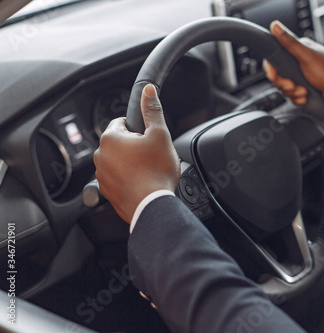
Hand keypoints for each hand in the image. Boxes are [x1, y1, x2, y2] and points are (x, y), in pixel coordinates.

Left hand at [94, 84, 180, 222]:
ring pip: (118, 161)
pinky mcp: (106, 192)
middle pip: (120, 143)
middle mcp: (100, 156)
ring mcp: (102, 175)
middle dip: (134, 147)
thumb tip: (148, 91)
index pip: (121, 122)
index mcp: (110, 138)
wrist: (152, 205)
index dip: (139, 128)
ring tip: (148, 171)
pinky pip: (118, 179)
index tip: (148, 138)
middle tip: (151, 156)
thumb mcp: (160, 135)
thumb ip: (152, 111)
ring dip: (131, 163)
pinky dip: (128, 179)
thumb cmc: (156, 172)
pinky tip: (142, 183)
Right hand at [263, 20, 323, 107]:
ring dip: (293, 92)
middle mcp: (299, 62)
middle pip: (278, 75)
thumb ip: (290, 43)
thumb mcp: (307, 56)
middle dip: (284, 84)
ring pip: (285, 87)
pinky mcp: (304, 87)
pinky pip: (292, 96)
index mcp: (299, 50)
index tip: (274, 76)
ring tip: (304, 91)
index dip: (272, 69)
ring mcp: (301, 76)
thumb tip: (275, 26)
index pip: (275, 57)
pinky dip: (298, 98)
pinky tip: (306, 96)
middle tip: (293, 85)